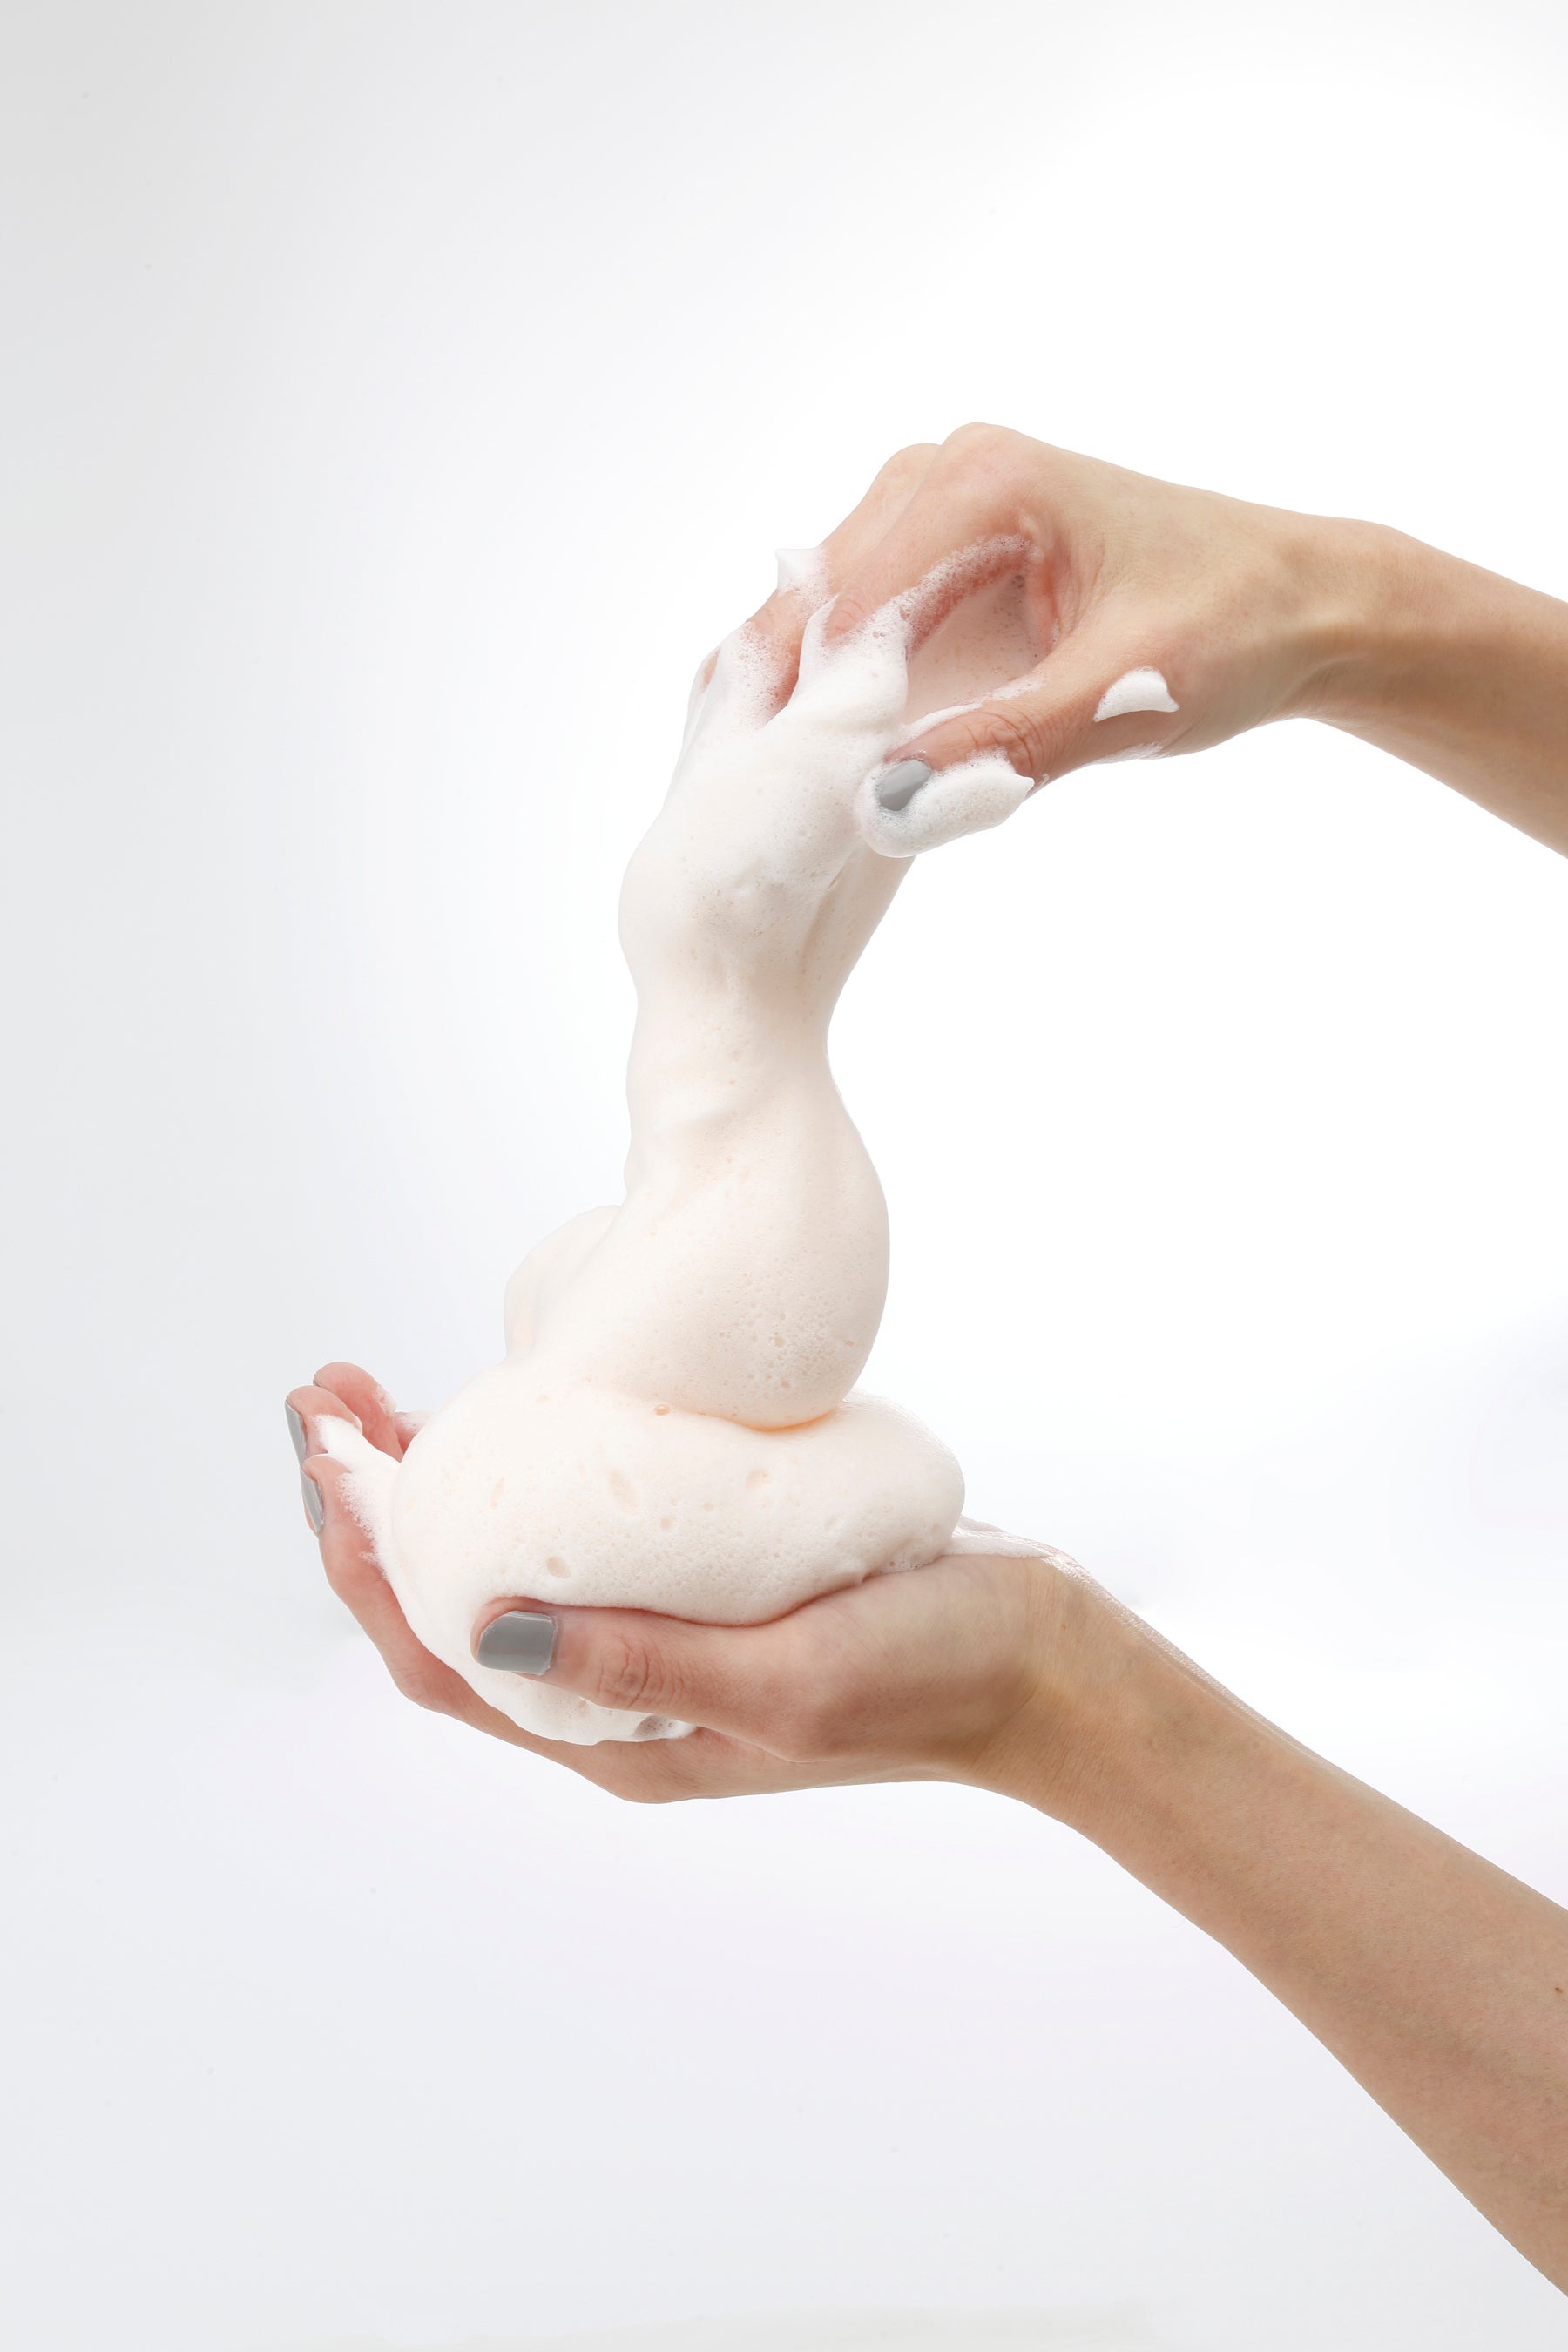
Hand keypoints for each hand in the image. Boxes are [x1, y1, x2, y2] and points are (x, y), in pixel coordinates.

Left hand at [286, 1363, 1088, 1805]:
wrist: (1049, 1663)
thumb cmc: (937, 1672)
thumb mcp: (792, 1678)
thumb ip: (644, 1662)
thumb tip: (486, 1626)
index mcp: (620, 1739)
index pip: (439, 1655)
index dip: (363, 1562)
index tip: (323, 1456)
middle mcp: (617, 1696)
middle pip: (448, 1604)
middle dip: (371, 1508)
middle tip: (323, 1399)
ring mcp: (657, 1640)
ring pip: (505, 1563)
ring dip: (433, 1486)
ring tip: (378, 1396)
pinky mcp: (702, 1587)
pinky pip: (579, 1534)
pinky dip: (524, 1473)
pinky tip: (511, 1412)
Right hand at [743, 420, 1354, 792]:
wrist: (1305, 607)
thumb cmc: (1236, 629)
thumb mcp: (1122, 700)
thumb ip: (999, 750)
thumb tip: (882, 808)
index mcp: (984, 481)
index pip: (850, 604)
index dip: (817, 705)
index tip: (801, 801)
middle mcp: (947, 473)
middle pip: (822, 603)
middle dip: (805, 699)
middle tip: (792, 804)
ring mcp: (941, 512)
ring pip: (834, 619)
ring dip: (822, 700)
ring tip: (810, 791)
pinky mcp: (950, 560)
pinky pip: (871, 629)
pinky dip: (856, 693)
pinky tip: (850, 761)